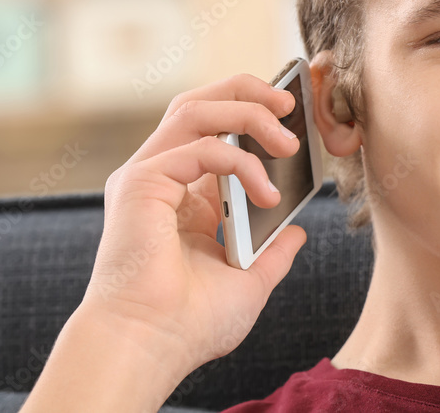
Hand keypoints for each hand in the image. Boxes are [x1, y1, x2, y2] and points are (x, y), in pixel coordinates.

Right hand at [82, 72, 305, 375]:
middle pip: (199, 105)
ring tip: (288, 138)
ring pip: (195, 111)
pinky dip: (240, 162)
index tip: (293, 114)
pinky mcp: (142, 183)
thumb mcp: (249, 281)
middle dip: (246, 92)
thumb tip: (297, 232)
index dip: (252, 113)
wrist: (153, 346)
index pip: (216, 132)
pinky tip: (266, 193)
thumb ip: (273, 252)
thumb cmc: (190, 323)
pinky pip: (200, 148)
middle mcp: (162, 177)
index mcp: (183, 196)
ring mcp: (148, 176)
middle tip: (290, 104)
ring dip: (248, 114)